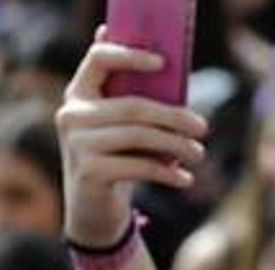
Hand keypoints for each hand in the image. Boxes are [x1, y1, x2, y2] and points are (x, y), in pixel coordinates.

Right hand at [56, 30, 207, 246]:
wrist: (92, 210)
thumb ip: (137, 98)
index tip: (163, 62)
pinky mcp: (89, 172)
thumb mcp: (121, 126)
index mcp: (79, 93)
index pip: (98, 59)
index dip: (130, 55)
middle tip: (202, 127)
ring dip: (176, 145)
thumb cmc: (116, 158)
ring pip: (138, 135)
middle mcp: (71, 115)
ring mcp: (76, 144)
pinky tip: (185, 179)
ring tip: (198, 154)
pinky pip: (137, 166)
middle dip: (173, 116)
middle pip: (132, 106)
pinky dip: (166, 173)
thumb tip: (172, 69)